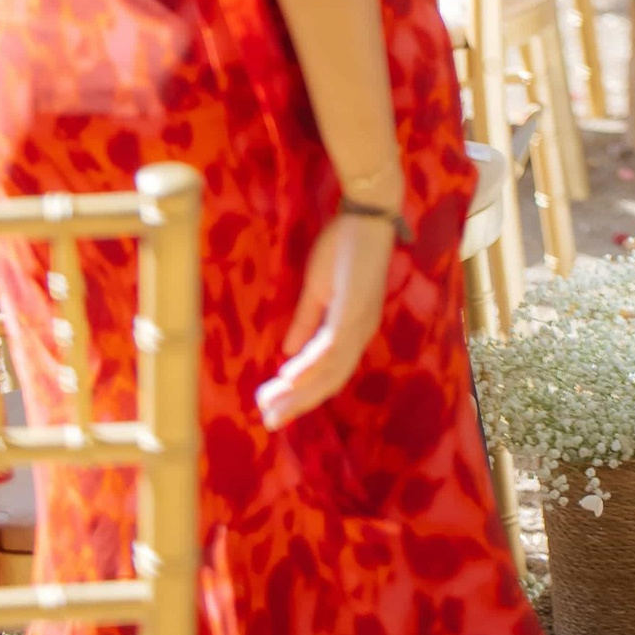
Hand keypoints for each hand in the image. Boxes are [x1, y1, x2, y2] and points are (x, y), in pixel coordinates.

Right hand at [257, 205, 397, 428]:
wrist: (366, 213)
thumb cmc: (344, 246)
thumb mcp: (318, 289)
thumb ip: (306, 322)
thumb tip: (289, 353)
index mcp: (353, 329)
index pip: (327, 372)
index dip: (302, 392)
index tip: (272, 407)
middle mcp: (360, 332)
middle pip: (329, 379)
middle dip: (298, 402)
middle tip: (268, 420)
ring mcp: (359, 322)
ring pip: (330, 370)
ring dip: (299, 392)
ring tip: (272, 408)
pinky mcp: (354, 309)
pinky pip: (331, 346)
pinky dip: (310, 366)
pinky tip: (289, 378)